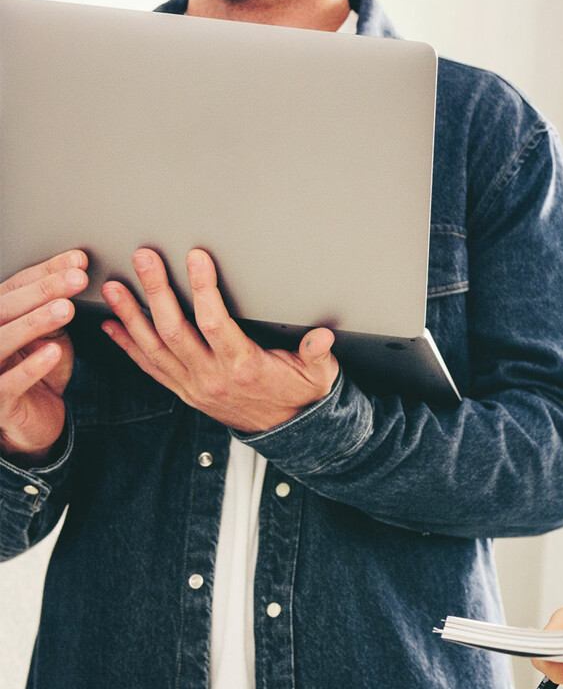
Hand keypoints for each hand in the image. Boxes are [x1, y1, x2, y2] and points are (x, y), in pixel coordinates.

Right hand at [0, 251, 88, 458]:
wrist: (34, 417)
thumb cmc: (38, 369)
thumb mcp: (48, 332)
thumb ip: (54, 305)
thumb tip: (77, 267)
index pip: (14, 287)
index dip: (44, 272)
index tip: (78, 260)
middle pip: (4, 308)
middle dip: (42, 291)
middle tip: (78, 278)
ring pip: (1, 342)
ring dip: (34, 322)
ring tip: (66, 308)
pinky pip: (8, 384)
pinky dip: (31, 367)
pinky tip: (53, 352)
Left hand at [100, 248, 338, 434]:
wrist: (287, 430)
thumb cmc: (300, 394)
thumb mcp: (318, 373)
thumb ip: (317, 352)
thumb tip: (322, 337)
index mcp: (244, 366)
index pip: (214, 322)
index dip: (202, 288)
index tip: (196, 258)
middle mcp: (212, 377)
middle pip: (174, 329)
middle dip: (156, 291)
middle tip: (144, 259)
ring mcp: (193, 385)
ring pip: (154, 347)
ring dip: (131, 315)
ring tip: (115, 288)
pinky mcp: (184, 391)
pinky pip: (150, 367)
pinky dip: (129, 345)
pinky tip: (114, 325)